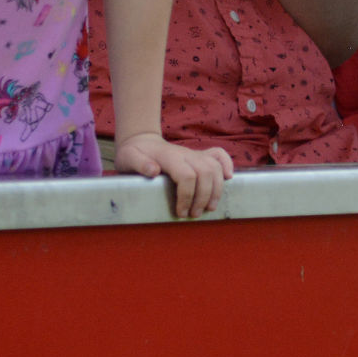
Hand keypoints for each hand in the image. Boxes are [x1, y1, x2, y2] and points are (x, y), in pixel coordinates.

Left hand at [113, 132, 231, 217]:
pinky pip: (219, 155)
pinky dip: (227, 165)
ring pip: (215, 168)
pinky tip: (229, 177)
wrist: (141, 141)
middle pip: (205, 173)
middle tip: (194, 215)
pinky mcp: (199, 155)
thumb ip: (138, 163)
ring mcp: (194, 154)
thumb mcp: (128, 157)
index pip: (186, 175)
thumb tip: (153, 171)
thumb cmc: (133, 154)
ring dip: (216, 190)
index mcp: (169, 156)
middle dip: (203, 197)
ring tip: (209, 208)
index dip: (187, 196)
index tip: (181, 212)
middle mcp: (185, 153)